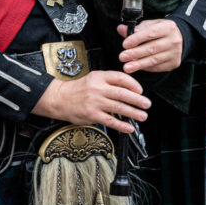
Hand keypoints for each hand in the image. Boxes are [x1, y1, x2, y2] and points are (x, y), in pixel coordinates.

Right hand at [32, 69, 149, 134]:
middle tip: (147, 104)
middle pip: (123, 93)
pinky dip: (121, 125)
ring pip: (119, 107)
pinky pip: (110, 120)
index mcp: (99, 77)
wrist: (59, 98)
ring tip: (142, 116)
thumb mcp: (93, 79)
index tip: (140, 91)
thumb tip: (129, 90)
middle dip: (137, 100)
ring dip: (133, 113)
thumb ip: (109, 82)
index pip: (121, 78)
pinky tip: (129, 127)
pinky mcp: (92, 115)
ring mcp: (95, 102)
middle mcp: (98, 88)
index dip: (133, 84)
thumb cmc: (77, 89)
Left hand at [118, 19, 182, 72]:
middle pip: (152, 48)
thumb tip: (121, 29)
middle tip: (122, 57)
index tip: (125, 44)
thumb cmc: (160, 31)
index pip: (151, 33)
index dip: (137, 39)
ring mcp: (175, 53)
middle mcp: (173, 40)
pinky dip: (145, 68)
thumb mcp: (150, 25)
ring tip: (127, 67)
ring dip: (138, 64)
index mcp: (168, 27)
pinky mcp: (173, 63)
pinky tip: (137, 67)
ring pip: (154, 60)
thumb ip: (135, 28)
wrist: (179, 38)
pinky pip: (157, 67)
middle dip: (135, 54)